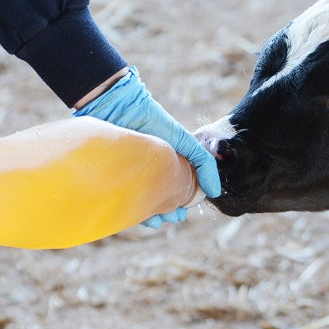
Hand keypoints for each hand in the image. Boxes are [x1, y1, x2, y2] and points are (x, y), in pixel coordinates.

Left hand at [73, 66, 220, 226]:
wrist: (118, 108)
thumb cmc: (153, 121)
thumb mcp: (184, 141)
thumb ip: (204, 163)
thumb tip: (215, 192)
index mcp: (165, 165)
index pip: (175, 192)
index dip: (180, 205)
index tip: (182, 212)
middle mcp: (148, 171)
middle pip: (159, 200)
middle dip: (167, 214)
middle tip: (171, 216)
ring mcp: (130, 175)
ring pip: (141, 203)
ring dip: (150, 216)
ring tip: (155, 220)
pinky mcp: (113, 177)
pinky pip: (123, 200)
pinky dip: (132, 210)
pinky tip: (139, 214)